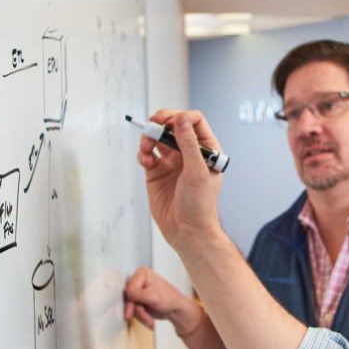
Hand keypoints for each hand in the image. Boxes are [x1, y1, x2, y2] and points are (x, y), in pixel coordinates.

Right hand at [123, 265, 201, 335]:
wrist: (175, 309)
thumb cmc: (169, 299)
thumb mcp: (153, 296)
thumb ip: (138, 294)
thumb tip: (126, 293)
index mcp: (142, 273)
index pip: (130, 287)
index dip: (134, 299)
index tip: (140, 306)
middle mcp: (138, 280)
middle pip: (128, 297)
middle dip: (137, 310)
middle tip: (145, 318)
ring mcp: (137, 291)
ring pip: (130, 305)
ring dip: (140, 315)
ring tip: (150, 320)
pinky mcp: (137, 300)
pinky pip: (132, 310)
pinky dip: (140, 317)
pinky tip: (149, 319)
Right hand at [136, 109, 224, 252]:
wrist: (186, 231)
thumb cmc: (200, 206)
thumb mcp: (197, 172)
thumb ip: (189, 144)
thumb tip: (182, 120)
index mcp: (206, 150)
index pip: (194, 122)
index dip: (181, 117)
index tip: (171, 122)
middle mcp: (188, 153)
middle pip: (173, 125)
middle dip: (161, 122)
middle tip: (153, 124)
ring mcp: (172, 162)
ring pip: (157, 138)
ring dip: (149, 137)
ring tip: (146, 146)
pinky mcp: (156, 173)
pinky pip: (147, 154)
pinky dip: (143, 153)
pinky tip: (145, 160)